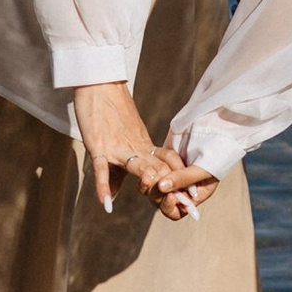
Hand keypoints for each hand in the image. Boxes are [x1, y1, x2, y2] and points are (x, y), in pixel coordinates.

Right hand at [70, 79, 218, 220]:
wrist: (99, 85)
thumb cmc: (108, 113)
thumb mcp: (117, 144)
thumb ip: (115, 174)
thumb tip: (112, 199)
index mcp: (143, 145)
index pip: (168, 163)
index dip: (180, 178)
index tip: (192, 196)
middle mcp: (135, 147)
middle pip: (158, 168)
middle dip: (170, 188)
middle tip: (185, 206)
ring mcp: (118, 146)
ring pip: (137, 165)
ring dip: (147, 182)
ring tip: (155, 199)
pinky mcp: (99, 145)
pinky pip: (102, 167)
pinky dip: (103, 185)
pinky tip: (106, 203)